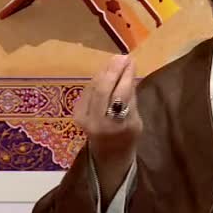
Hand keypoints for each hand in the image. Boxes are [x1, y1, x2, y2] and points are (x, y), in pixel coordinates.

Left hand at [73, 54, 141, 205]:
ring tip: (116, 60)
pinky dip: (97, 79)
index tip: (132, 62)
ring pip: (93, 88)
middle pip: (103, 89)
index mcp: (116, 126)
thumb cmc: (128, 137)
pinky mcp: (77, 113)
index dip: (126, 76)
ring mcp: (83, 118)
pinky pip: (88, 91)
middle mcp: (96, 122)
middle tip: (123, 57)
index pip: (120, 95)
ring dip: (105, 71)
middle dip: (113, 70)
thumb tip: (129, 72)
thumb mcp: (136, 121)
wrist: (108, 155)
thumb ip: (131, 99)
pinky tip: (106, 71)